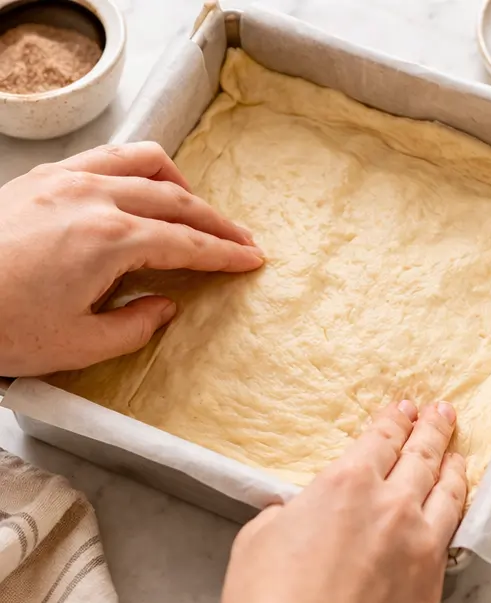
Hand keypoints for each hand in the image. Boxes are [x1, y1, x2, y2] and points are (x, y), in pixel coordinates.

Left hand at [0, 142, 263, 375]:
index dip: (225, 254)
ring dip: (177, 183)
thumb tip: (164, 307)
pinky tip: (138, 191)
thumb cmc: (5, 325)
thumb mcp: (82, 344)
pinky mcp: (38, 178)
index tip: (253, 260)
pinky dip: (134, 169)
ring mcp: (63, 181)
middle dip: (215, 220)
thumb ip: (135, 324)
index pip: (186, 242)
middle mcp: (91, 198)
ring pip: (140, 161)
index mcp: (110, 240)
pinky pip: (102, 158)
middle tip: (241, 239)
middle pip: (174, 198)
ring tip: (193, 207)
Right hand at [220, 399, 466, 602]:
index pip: (381, 439)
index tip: (403, 411)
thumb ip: (288, 516)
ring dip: (454, 468)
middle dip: (433, 431)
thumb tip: (294, 515)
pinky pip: (453, 535)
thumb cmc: (268, 600)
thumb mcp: (260, 538)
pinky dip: (458, 512)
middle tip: (441, 414)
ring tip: (458, 455)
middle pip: (422, 456)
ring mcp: (418, 542)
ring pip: (449, 493)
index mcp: (347, 482)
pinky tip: (456, 508)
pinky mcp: (432, 579)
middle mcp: (391, 505)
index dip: (394, 421)